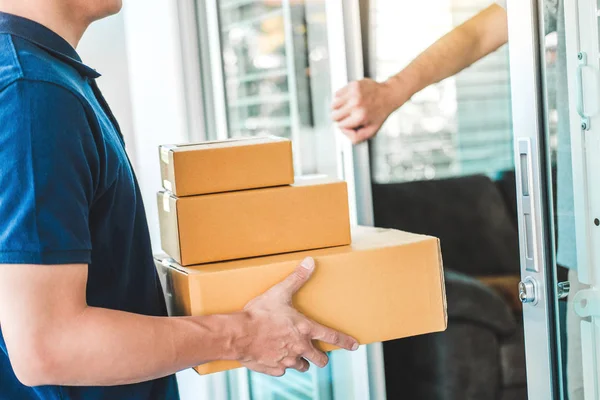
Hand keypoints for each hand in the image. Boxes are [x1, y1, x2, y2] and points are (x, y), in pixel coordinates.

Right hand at [237, 257, 358, 376]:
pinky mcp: (274, 369)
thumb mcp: (279, 293)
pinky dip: (280, 364)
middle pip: (320, 359)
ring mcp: (287, 360)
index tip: (355, 345)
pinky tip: (273, 355)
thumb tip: (311, 262)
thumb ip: (296, 278)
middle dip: (320, 357)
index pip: (331, 336)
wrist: (238, 335)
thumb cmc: (259, 314)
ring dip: (300, 360)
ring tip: (292, 352)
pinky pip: (282, 370)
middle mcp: (300, 347)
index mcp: (304, 329)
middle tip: (317, 354)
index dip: (345, 341)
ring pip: (302, 366)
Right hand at [331, 78, 406, 143]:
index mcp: (360, 117)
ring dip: (339, 108)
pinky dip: (341, 98)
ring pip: (333, 105)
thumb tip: (343, 132)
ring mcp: (353, 94)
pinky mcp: (352, 85)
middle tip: (350, 115)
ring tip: (349, 107)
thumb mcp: (372, 130)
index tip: (352, 123)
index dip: (346, 126)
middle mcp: (356, 105)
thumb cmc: (380, 113)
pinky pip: (336, 95)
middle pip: (334, 116)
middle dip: (341, 117)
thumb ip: (357, 137)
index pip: (340, 126)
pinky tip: (350, 99)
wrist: (389, 95)